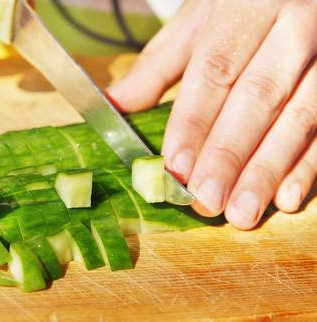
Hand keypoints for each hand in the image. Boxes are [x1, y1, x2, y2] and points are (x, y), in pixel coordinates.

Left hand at [109, 0, 315, 229]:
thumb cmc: (239, 6)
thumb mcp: (195, 24)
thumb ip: (156, 66)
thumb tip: (114, 103)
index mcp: (246, 6)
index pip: (215, 71)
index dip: (194, 122)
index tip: (175, 167)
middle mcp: (291, 26)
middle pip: (257, 98)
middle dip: (228, 156)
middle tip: (205, 201)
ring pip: (299, 117)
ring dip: (267, 171)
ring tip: (240, 212)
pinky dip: (309, 166)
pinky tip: (286, 199)